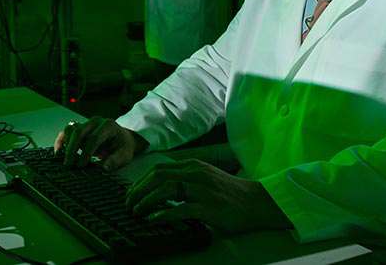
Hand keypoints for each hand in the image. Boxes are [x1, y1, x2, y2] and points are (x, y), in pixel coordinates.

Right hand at [53, 117, 148, 169]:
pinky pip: (66, 131)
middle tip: (69, 164)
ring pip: (70, 129)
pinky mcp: (80, 128)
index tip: (82, 165)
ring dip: (66, 145)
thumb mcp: (125, 154)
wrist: (122, 139)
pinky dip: (61, 141)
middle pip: (79, 131)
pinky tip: (58, 152)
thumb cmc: (123, 147)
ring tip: (65, 160)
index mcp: (108, 126)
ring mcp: (86, 123)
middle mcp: (95, 121)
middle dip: (72, 149)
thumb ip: (116, 160)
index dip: (87, 152)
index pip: (94, 138)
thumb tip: (105, 167)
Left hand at [125, 159, 291, 233]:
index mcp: (193, 166)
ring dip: (147, 201)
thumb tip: (160, 190)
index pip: (158, 169)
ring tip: (137, 212)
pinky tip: (154, 219)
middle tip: (128, 204)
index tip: (131, 194)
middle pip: (157, 177)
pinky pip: (181, 208)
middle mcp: (195, 174)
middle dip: (138, 190)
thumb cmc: (230, 193)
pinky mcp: (209, 207)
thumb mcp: (205, 178)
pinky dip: (164, 213)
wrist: (257, 202)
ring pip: (166, 190)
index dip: (140, 182)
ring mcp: (202, 190)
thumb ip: (185, 180)